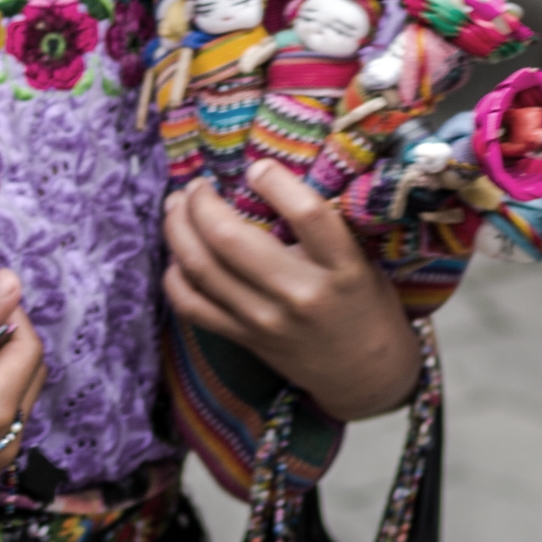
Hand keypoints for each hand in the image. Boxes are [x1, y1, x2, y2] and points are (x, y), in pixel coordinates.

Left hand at [163, 161, 420, 418]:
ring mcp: (266, 321)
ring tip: (177, 206)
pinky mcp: (245, 340)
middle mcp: (300, 295)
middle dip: (202, 202)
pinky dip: (175, 277)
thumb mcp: (362, 262)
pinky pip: (193, 306)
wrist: (366, 374)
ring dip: (178, 229)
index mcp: (342, 269)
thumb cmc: (366, 306)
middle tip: (198, 185)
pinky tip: (178, 256)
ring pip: (203, 269)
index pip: (308, 214)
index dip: (275, 181)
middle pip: (232, 240)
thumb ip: (324, 231)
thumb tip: (268, 180)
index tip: (258, 167)